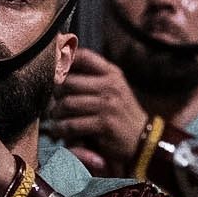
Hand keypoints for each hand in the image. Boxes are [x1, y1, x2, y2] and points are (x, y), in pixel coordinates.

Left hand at [49, 50, 149, 174]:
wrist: (143, 140)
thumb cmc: (121, 114)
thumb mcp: (114, 89)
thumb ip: (94, 77)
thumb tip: (63, 65)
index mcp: (112, 74)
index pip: (84, 56)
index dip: (65, 60)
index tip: (55, 71)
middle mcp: (110, 86)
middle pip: (68, 82)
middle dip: (56, 94)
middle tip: (54, 103)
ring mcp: (108, 105)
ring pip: (67, 104)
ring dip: (56, 113)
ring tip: (56, 118)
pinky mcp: (104, 124)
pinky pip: (72, 124)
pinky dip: (61, 129)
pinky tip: (60, 131)